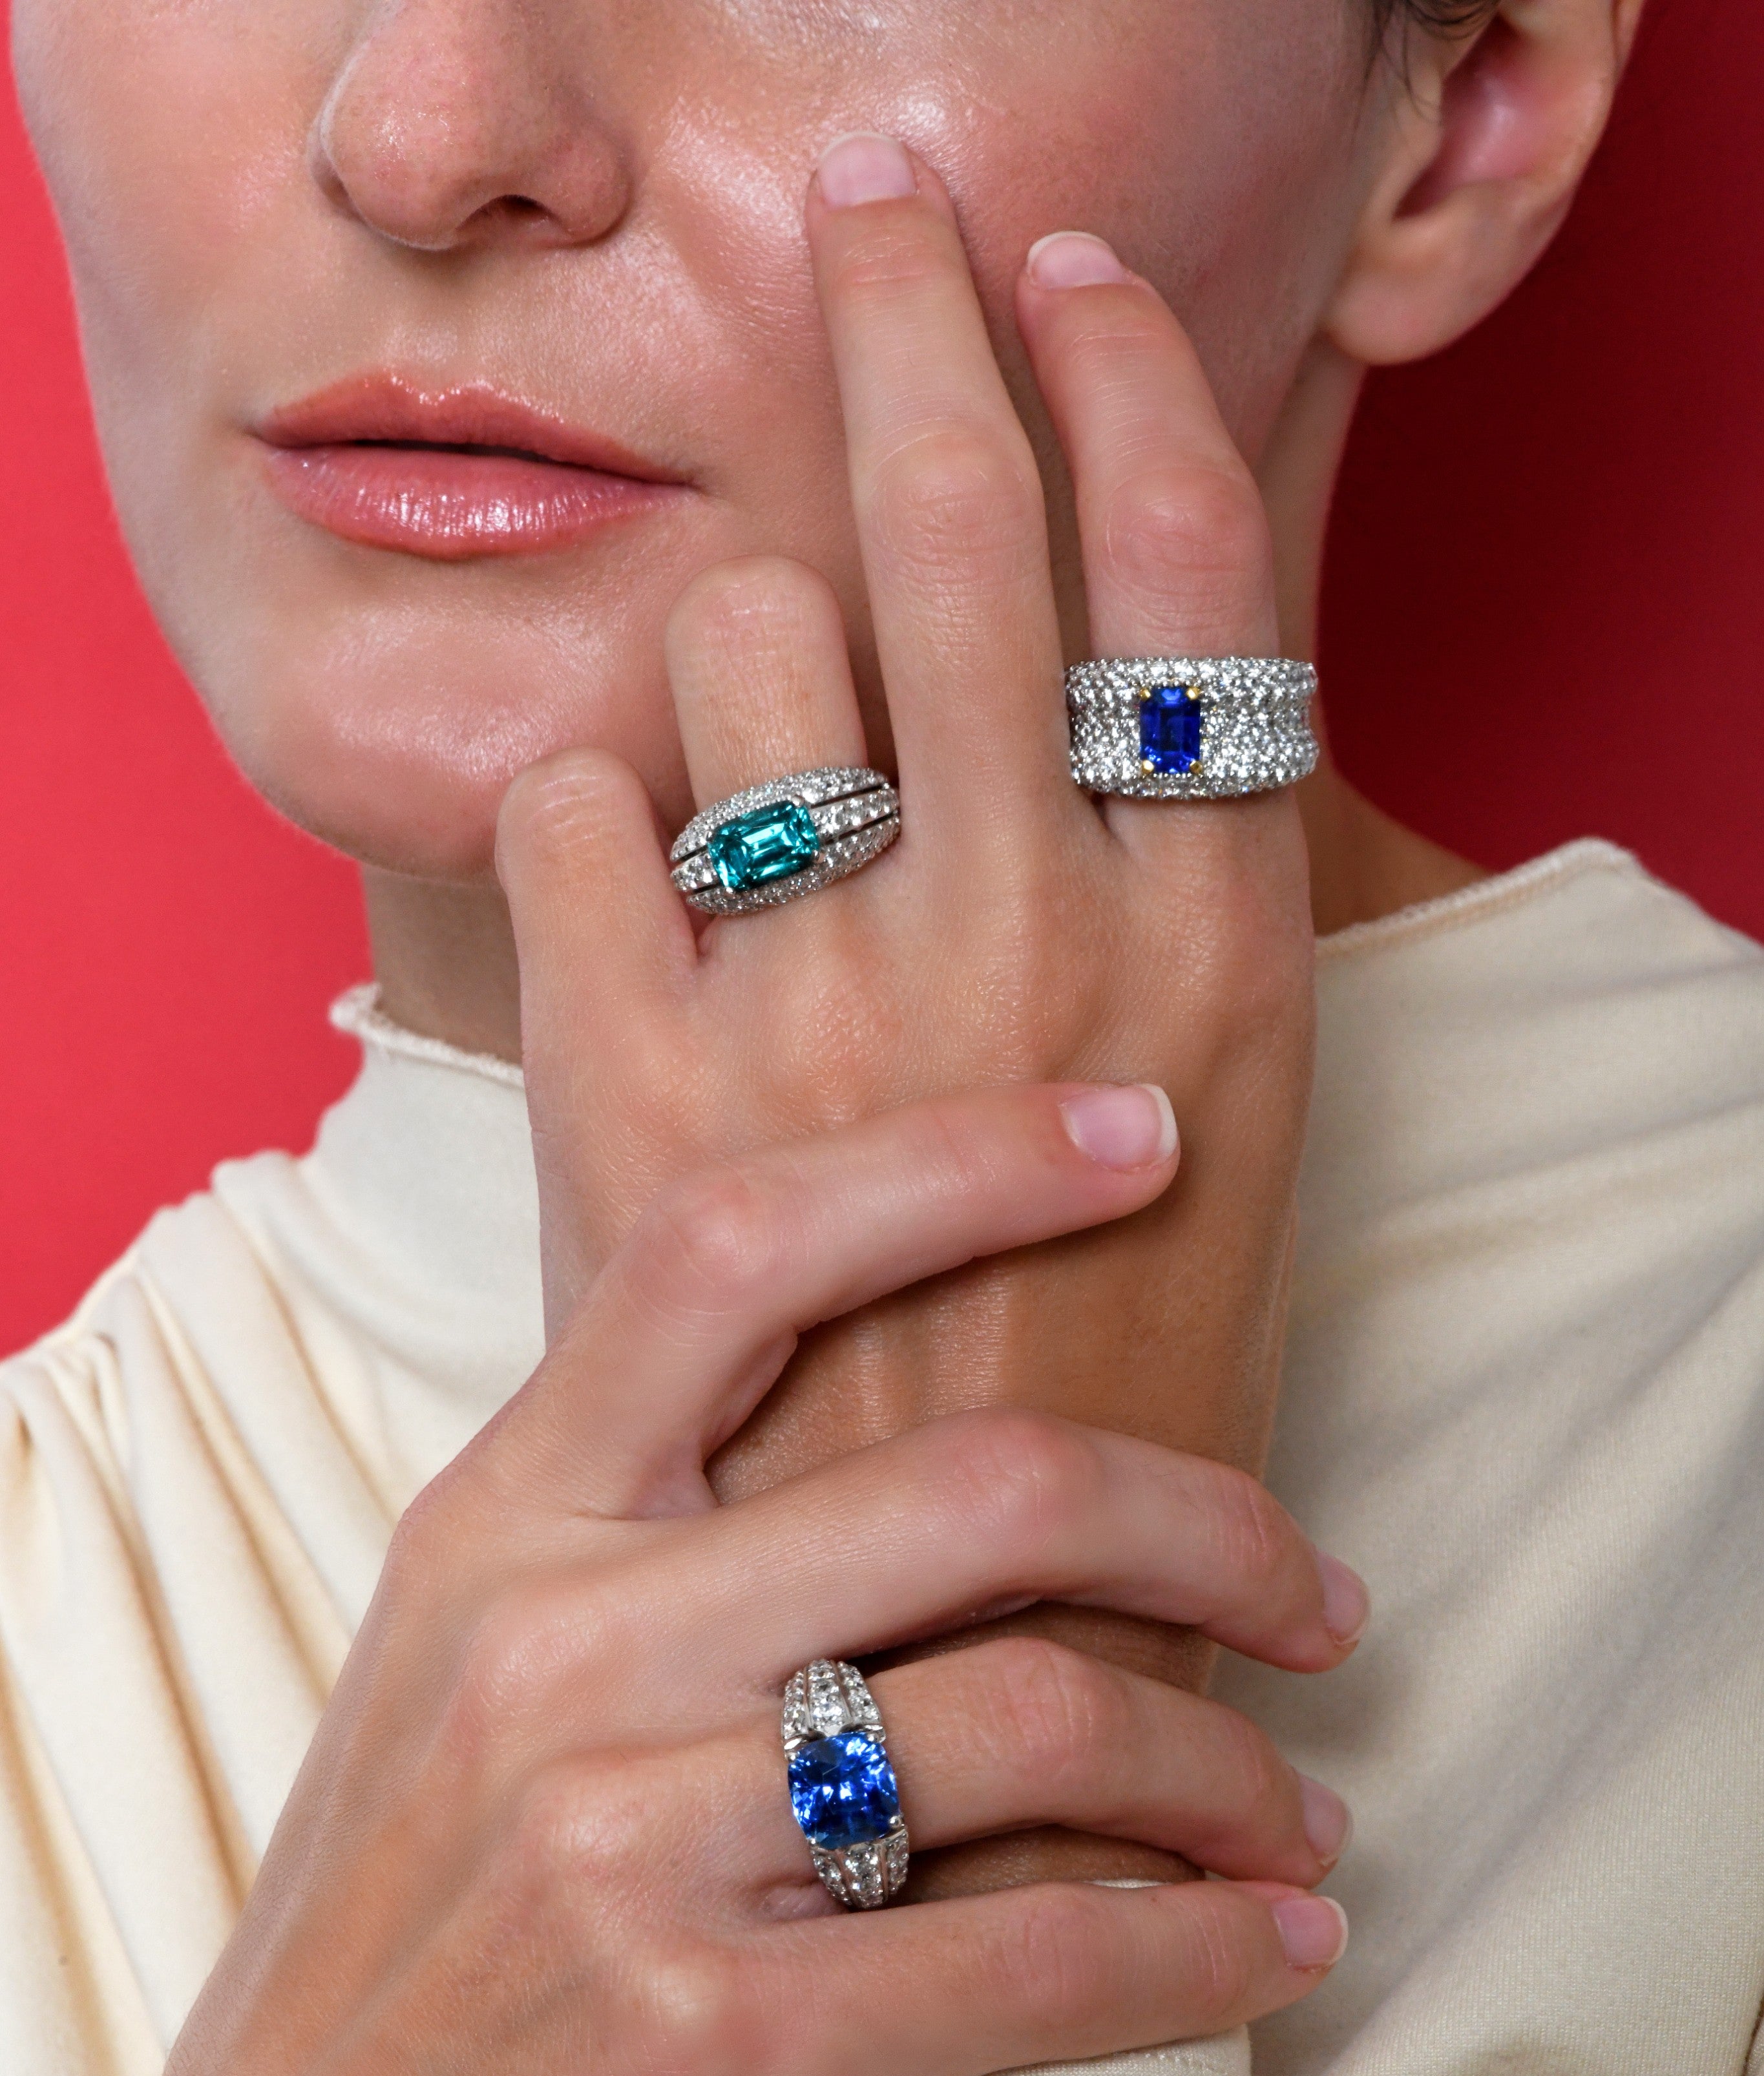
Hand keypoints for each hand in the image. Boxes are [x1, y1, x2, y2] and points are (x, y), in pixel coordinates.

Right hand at [0, 1089, 1356, 2075]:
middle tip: (1318, 1592)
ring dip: (1230, 1771)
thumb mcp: (449, 1697)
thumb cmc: (390, 1989)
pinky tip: (1274, 1953)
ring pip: (1048, 1722)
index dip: (962, 1160)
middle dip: (1213, 1522)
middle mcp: (557, 1653)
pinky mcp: (715, 2053)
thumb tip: (886, 1443)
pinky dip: (1203, 1955)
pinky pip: (1043, 1962)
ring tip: (1294, 1817)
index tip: (1138, 1137)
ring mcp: (628, 1849)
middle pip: (980, 1488)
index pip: (736, 1248)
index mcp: (493, 1531)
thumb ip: (627, 1550)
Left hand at [495, 144, 1320, 1891]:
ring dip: (749, 632)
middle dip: (915, 313)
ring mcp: (820, 1008)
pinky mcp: (636, 1080)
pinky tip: (652, 881)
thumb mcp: (1216, 1122)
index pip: (1187, 574)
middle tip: (882, 209)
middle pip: (963, 522)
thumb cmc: (1095, 1374)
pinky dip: (602, 797)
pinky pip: (579, 792)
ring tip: (772, 752)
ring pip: (747, 622)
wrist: (942, 1631)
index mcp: (1210, 961)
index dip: (1125, 378)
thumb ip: (1160, 886)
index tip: (1064, 266)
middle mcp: (1026, 945)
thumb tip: (1088, 658)